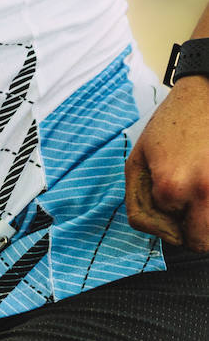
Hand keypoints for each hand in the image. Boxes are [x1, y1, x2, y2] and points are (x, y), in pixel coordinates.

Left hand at [125, 75, 208, 250]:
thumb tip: (156, 230)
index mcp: (171, 185)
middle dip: (190, 228)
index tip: (167, 188)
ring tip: (200, 192)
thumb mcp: (139, 159)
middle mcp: (204, 192)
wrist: (206, 97)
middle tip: (188, 200)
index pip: (164, 228)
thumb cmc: (171, 126)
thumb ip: (139, 200)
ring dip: (207, 221)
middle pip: (199, 243)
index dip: (162, 211)